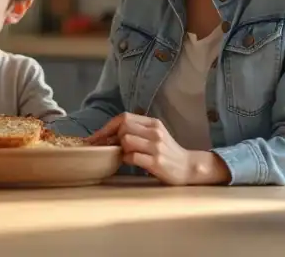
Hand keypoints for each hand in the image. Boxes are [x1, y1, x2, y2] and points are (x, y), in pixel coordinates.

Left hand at [87, 113, 228, 185]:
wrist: (188, 167)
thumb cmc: (167, 152)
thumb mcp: (155, 136)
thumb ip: (137, 131)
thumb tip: (109, 134)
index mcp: (153, 123)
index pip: (124, 117)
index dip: (107, 127)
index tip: (96, 137)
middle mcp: (155, 132)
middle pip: (123, 127)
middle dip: (112, 138)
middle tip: (109, 148)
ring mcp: (156, 147)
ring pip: (126, 140)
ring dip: (121, 149)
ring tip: (126, 155)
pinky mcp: (156, 162)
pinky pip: (132, 157)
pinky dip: (127, 160)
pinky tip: (132, 163)